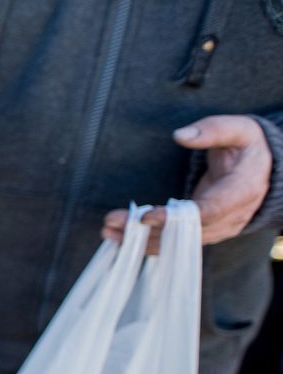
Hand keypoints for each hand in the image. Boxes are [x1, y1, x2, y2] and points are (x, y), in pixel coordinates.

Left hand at [103, 115, 271, 252]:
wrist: (265, 169)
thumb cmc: (249, 146)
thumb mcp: (240, 130)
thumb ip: (213, 130)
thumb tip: (181, 134)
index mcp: (241, 191)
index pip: (206, 212)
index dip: (175, 218)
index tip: (145, 216)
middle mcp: (230, 217)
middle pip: (184, 233)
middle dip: (146, 231)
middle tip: (112, 223)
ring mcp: (218, 228)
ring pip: (177, 243)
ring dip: (141, 240)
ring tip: (108, 233)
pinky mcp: (205, 232)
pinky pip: (176, 243)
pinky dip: (148, 244)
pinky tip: (121, 240)